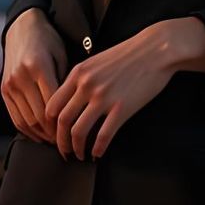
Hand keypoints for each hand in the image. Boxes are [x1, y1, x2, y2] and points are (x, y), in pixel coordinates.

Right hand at [0, 8, 64, 142]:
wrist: (22, 28)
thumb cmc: (48, 41)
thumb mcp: (61, 55)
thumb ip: (65, 81)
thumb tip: (74, 110)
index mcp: (38, 66)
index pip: (52, 104)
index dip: (63, 123)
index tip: (75, 132)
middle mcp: (21, 77)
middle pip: (38, 116)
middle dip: (53, 134)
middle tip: (68, 143)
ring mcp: (10, 84)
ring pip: (26, 120)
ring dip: (41, 135)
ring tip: (55, 142)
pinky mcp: (4, 90)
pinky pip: (15, 117)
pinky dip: (27, 130)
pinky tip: (39, 136)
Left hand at [45, 20, 185, 160]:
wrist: (155, 49)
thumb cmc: (128, 55)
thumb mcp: (96, 61)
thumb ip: (81, 79)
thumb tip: (70, 100)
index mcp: (78, 73)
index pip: (52, 105)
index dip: (49, 125)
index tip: (53, 134)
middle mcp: (86, 86)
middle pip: (62, 121)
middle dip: (60, 141)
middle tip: (63, 151)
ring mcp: (103, 97)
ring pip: (79, 131)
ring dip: (76, 148)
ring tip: (79, 155)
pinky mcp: (122, 108)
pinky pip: (103, 135)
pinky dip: (97, 149)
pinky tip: (98, 154)